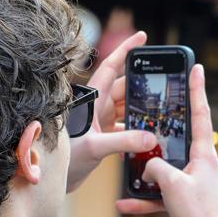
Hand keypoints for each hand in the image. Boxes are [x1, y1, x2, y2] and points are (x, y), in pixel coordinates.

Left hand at [67, 31, 157, 191]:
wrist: (51, 179)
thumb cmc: (64, 159)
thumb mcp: (95, 148)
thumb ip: (122, 142)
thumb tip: (150, 137)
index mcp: (93, 99)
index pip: (112, 67)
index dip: (126, 50)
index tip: (142, 37)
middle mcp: (97, 106)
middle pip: (126, 88)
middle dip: (144, 86)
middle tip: (166, 85)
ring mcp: (100, 121)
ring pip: (127, 107)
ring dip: (142, 109)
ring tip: (163, 110)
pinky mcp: (104, 136)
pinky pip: (126, 126)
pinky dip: (137, 129)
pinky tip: (150, 135)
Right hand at [115, 64, 217, 216]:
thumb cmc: (198, 214)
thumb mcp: (173, 185)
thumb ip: (156, 168)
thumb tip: (149, 166)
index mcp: (205, 156)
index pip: (200, 114)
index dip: (196, 90)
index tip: (195, 67)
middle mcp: (203, 166)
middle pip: (180, 141)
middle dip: (162, 132)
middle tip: (151, 113)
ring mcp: (196, 183)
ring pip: (167, 170)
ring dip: (148, 173)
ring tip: (129, 172)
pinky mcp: (188, 201)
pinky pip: (163, 195)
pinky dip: (146, 199)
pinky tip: (124, 203)